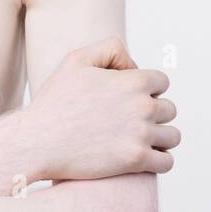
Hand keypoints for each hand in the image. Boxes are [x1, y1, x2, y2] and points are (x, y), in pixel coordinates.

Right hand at [19, 36, 179, 182]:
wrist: (37, 141)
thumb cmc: (55, 101)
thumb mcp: (77, 60)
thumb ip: (110, 49)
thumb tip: (134, 65)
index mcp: (134, 81)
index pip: (162, 82)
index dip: (148, 89)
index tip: (130, 99)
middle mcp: (143, 107)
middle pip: (169, 109)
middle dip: (154, 114)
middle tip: (131, 122)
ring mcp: (141, 136)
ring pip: (173, 136)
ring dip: (161, 138)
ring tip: (142, 140)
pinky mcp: (135, 161)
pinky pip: (167, 162)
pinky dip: (160, 161)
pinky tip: (144, 159)